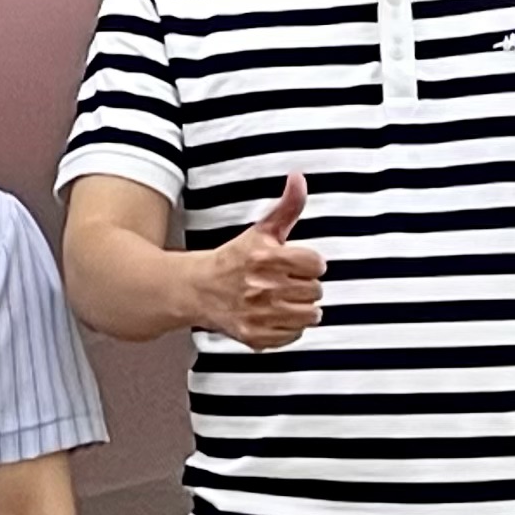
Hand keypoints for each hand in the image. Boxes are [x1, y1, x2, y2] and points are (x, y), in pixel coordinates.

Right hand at [191, 176, 324, 349]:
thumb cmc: (232, 259)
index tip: (292, 264)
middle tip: (282, 282)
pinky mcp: (256, 336)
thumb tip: (299, 178)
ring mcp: (259, 314)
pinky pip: (295, 335)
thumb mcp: (260, 231)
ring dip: (300, 308)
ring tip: (281, 299)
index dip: (306, 263)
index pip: (317, 264)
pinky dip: (287, 328)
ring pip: (310, 315)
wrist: (196, 289)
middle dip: (302, 285)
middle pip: (315, 291)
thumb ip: (287, 207)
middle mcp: (263, 287)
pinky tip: (272, 316)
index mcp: (266, 257)